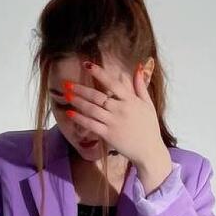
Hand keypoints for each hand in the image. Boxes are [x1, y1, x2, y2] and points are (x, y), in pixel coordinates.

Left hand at [62, 59, 171, 183]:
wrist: (149, 150)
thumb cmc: (149, 127)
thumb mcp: (148, 104)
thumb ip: (140, 86)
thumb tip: (138, 67)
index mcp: (130, 100)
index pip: (112, 82)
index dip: (99, 73)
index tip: (87, 65)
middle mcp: (120, 109)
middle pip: (97, 96)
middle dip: (81, 89)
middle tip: (66, 83)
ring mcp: (113, 122)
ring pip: (92, 109)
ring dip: (77, 102)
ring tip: (66, 95)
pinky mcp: (108, 135)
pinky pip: (91, 125)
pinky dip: (80, 119)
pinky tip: (70, 113)